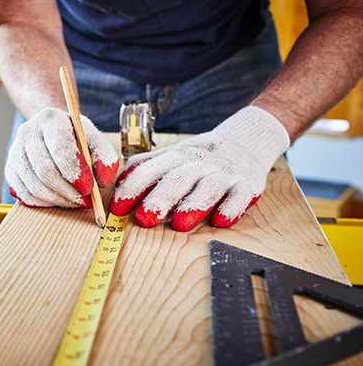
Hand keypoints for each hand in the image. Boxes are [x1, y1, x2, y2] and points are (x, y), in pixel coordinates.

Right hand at [6, 107, 118, 207]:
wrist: (51, 133)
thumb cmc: (75, 138)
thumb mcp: (95, 140)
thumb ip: (105, 157)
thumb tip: (103, 181)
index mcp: (51, 119)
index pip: (60, 148)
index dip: (75, 173)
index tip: (89, 188)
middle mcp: (28, 132)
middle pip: (45, 171)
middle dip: (68, 191)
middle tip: (85, 201)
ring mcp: (15, 151)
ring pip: (34, 186)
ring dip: (58, 200)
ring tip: (75, 201)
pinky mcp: (10, 170)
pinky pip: (24, 195)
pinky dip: (44, 203)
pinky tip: (59, 200)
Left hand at [110, 106, 289, 230]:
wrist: (247, 141)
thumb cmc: (200, 156)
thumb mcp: (172, 155)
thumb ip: (145, 167)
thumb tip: (117, 183)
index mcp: (177, 155)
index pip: (151, 169)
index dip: (133, 188)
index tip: (118, 208)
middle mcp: (200, 163)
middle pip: (178, 178)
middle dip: (160, 199)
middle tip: (145, 219)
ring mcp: (225, 174)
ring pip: (208, 188)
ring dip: (193, 205)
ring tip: (179, 224)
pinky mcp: (248, 185)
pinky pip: (241, 196)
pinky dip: (232, 209)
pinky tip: (220, 221)